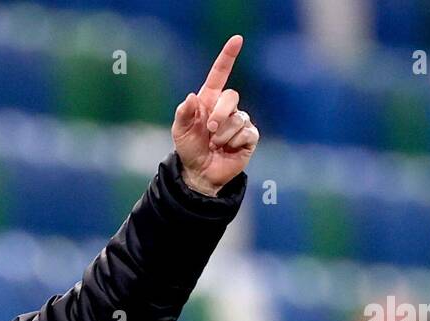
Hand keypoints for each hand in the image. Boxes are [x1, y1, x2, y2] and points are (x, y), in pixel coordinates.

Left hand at [172, 35, 259, 196]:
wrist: (199, 173)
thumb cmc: (189, 148)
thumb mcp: (180, 130)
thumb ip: (183, 113)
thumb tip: (192, 97)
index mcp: (209, 100)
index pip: (220, 74)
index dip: (228, 56)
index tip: (237, 39)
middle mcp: (227, 108)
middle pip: (231, 96)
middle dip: (219, 114)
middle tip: (209, 130)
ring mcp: (240, 121)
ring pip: (238, 118)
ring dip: (223, 134)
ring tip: (215, 145)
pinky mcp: (249, 137)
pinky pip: (246, 132)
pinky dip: (234, 142)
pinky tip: (228, 149)